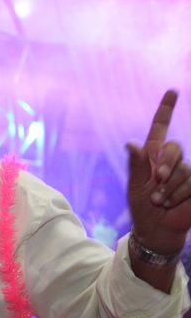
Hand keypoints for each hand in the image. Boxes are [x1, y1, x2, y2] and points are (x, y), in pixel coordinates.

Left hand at [127, 90, 190, 254]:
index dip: (166, 109)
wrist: (155, 227)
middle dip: (164, 165)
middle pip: (174, 148)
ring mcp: (186, 171)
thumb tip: (131, 143)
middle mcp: (171, 159)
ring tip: (159, 200)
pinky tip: (171, 203)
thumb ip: (136, 164)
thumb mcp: (135, 184)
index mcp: (152, 154)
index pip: (161, 126)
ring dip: (168, 188)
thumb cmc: (142, 205)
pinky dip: (178, 194)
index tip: (172, 91)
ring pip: (183, 169)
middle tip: (156, 182)